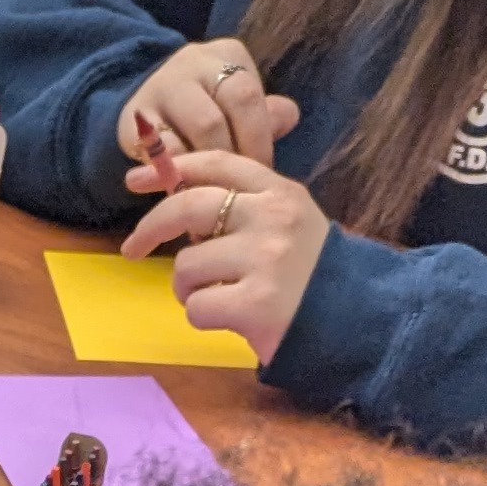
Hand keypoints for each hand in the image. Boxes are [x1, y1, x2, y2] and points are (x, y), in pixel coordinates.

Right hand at [117, 37, 295, 175]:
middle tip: (238, 188)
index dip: (257, 140)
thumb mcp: (241, 105)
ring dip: (208, 167)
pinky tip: (186, 186)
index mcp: (227, 55)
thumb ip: (265, 114)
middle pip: (219, 116)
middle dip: (232, 157)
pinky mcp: (131, 120)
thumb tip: (287, 118)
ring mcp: (158, 89)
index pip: (248, 97)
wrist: (153, 107)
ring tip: (216, 190)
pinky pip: (160, 152)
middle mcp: (192, 63)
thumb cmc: (211, 108)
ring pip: (192, 134)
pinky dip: (176, 172)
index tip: (263, 172)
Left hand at [122, 146, 328, 362]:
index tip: (136, 179)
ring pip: (187, 266)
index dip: (172, 168)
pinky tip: (229, 319)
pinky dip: (203, 317)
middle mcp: (273, 218)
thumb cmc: (309, 276)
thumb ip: (245, 208)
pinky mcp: (254, 304)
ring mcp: (265, 260)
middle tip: (132, 248)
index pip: (218, 164)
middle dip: (151, 227)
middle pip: (189, 206)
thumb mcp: (288, 224)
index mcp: (280, 193)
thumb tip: (179, 202)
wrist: (354, 321)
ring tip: (217, 296)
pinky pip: (196, 307)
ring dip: (188, 288)